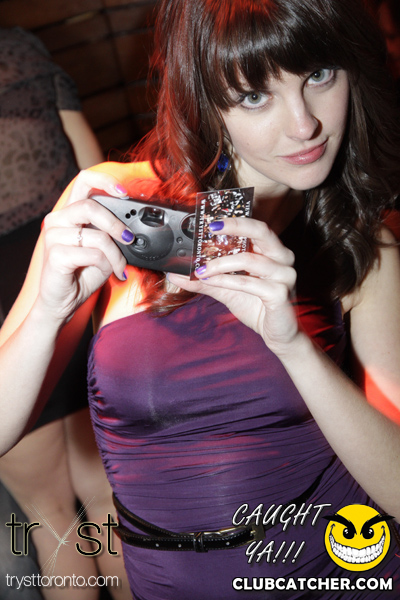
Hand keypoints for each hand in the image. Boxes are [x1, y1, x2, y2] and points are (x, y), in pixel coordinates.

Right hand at [37, 169, 136, 323]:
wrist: (62, 302)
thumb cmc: (82, 274)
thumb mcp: (104, 249)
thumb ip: (112, 233)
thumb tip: (134, 227)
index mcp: (70, 213)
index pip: (84, 181)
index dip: (105, 181)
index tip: (125, 193)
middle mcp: (58, 220)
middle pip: (91, 206)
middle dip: (116, 223)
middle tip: (129, 239)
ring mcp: (54, 236)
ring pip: (97, 235)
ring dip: (116, 253)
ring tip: (120, 265)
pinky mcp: (55, 255)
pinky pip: (92, 254)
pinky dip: (108, 264)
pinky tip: (113, 273)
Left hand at [168, 217, 299, 354]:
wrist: (277, 334)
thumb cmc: (257, 306)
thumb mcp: (226, 290)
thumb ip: (205, 279)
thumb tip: (176, 274)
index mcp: (273, 251)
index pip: (255, 227)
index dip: (235, 220)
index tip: (210, 219)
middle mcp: (283, 258)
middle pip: (261, 231)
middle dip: (235, 226)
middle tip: (211, 227)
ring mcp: (285, 275)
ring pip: (249, 260)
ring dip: (220, 264)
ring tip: (200, 269)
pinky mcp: (280, 294)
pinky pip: (249, 283)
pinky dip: (226, 281)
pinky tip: (212, 281)